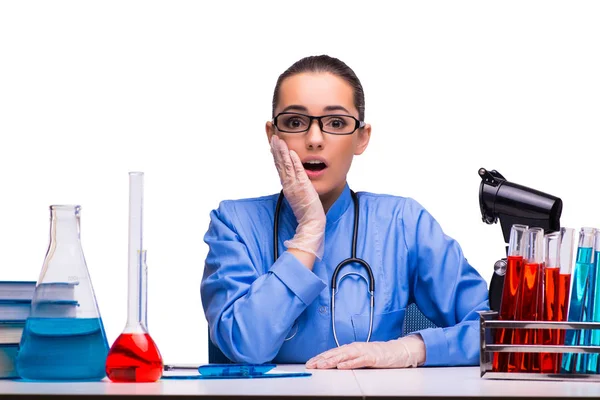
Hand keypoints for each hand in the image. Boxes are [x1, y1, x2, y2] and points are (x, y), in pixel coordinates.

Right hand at [270, 135, 325, 258]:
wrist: (311, 222)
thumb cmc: (307, 210)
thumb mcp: (299, 195)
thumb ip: (296, 185)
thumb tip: (295, 178)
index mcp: (287, 185)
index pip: (280, 167)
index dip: (276, 154)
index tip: (273, 143)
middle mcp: (288, 184)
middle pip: (280, 163)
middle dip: (276, 149)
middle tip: (273, 136)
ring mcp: (294, 185)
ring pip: (286, 165)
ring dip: (282, 152)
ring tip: (278, 139)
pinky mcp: (303, 187)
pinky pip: (298, 171)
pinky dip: (294, 161)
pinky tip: (292, 152)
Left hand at [305, 335, 425, 369]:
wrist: (397, 351)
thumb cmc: (379, 355)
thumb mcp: (360, 357)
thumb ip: (348, 359)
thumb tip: (334, 365)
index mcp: (351, 348)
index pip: (332, 352)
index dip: (320, 357)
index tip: (310, 363)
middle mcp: (355, 348)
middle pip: (335, 353)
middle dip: (322, 359)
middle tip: (311, 365)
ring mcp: (363, 352)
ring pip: (344, 356)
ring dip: (332, 361)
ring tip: (321, 365)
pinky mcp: (372, 357)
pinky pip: (359, 361)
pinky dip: (349, 363)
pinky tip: (341, 366)